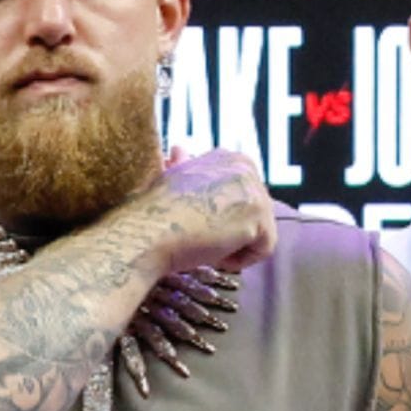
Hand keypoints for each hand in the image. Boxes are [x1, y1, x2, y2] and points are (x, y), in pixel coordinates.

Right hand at [131, 149, 277, 276]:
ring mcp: (255, 187)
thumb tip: (179, 150)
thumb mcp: (171, 179)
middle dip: (231, 232)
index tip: (198, 224)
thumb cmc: (154, 213)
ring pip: (260, 233)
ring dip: (233, 247)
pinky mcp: (259, 213)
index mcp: (228, 158)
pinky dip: (240, 261)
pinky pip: (264, 249)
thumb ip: (185, 165)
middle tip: (199, 237)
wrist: (146, 233)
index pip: (244, 199)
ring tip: (204, 243)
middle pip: (256, 215)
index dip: (223, 219)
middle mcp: (246, 166)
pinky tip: (214, 255)